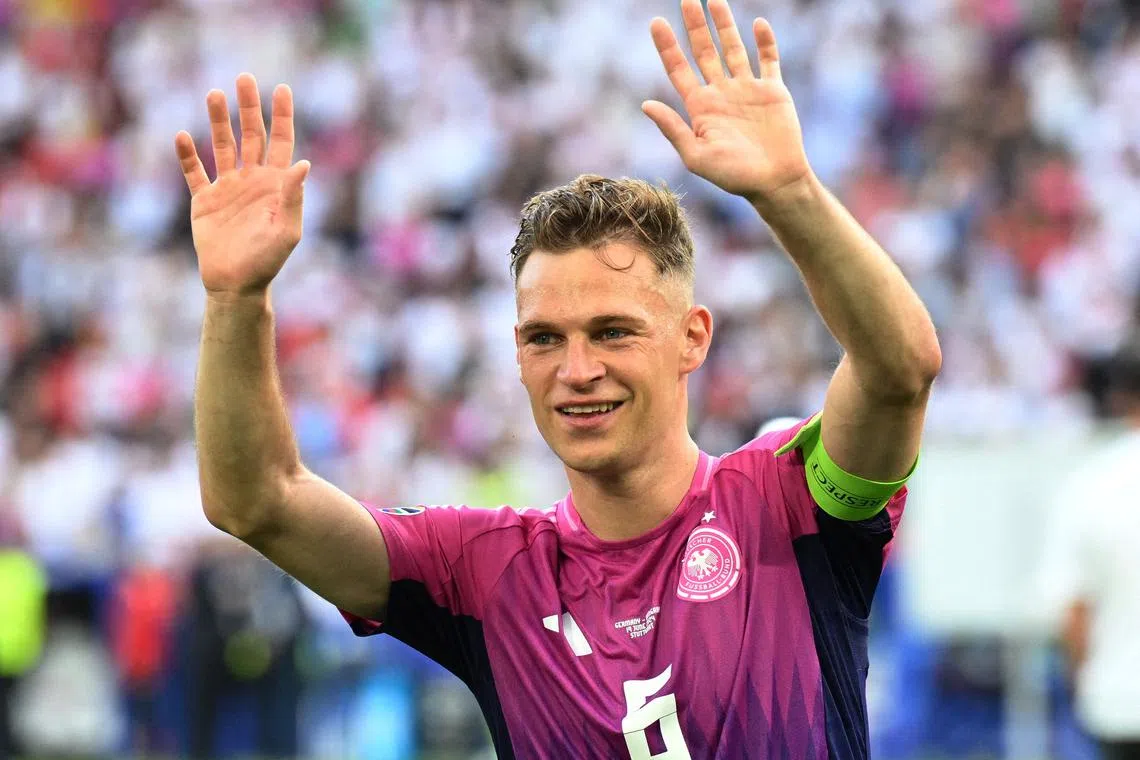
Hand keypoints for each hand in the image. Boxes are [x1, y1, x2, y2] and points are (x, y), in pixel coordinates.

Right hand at [175, 73, 310, 297]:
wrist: (236, 284)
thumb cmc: (267, 261)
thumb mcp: (286, 230)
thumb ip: (293, 196)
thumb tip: (303, 163)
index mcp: (276, 184)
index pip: (281, 142)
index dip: (283, 115)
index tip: (283, 89)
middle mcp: (252, 180)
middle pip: (251, 135)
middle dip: (249, 107)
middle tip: (246, 78)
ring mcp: (227, 188)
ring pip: (222, 145)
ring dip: (218, 121)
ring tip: (214, 94)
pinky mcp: (204, 201)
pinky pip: (194, 173)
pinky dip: (187, 155)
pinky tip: (181, 136)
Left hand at [643, 0, 810, 205]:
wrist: (774, 182)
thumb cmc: (733, 176)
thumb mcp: (696, 156)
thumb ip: (673, 129)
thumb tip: (645, 104)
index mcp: (700, 108)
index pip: (679, 70)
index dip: (667, 46)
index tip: (655, 22)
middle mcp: (721, 94)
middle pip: (704, 51)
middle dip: (695, 25)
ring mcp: (747, 89)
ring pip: (733, 48)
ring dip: (725, 25)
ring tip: (714, 0)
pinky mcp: (773, 91)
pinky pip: (768, 60)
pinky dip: (765, 42)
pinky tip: (758, 23)